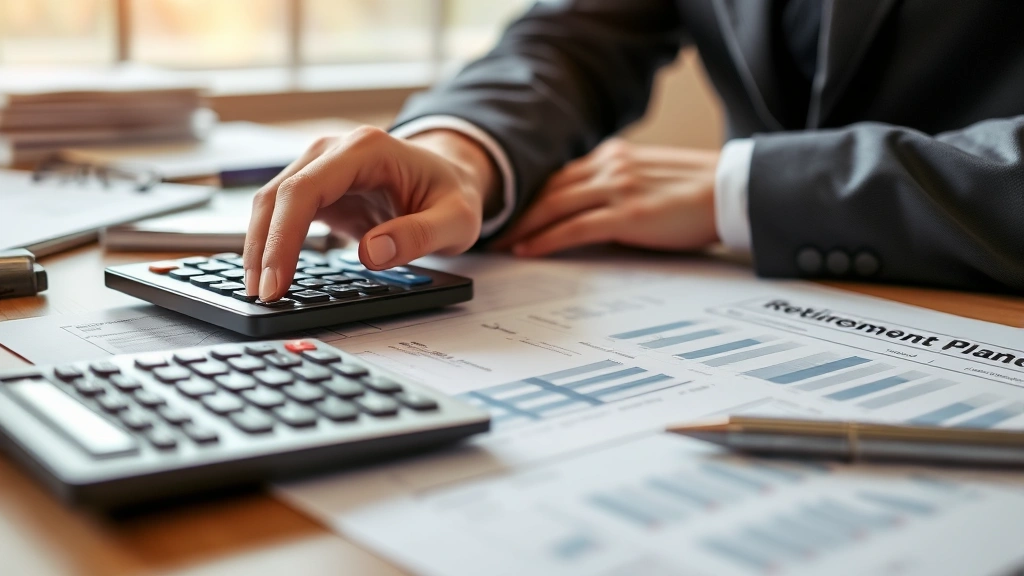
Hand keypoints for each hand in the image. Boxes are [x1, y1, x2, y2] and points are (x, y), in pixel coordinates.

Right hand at [243, 126, 498, 300]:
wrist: (451, 178)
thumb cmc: (453, 195)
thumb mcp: (456, 220)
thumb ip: (419, 235)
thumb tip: (372, 254)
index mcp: (366, 149)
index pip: (306, 190)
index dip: (284, 238)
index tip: (277, 281)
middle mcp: (334, 150)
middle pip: (277, 195)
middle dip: (263, 248)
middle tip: (263, 296)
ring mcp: (320, 165)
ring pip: (271, 203)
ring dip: (259, 246)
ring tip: (259, 291)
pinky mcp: (317, 187)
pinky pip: (281, 213)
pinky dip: (270, 242)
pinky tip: (268, 273)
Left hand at [493, 139, 719, 255]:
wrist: (733, 190)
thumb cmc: (697, 192)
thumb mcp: (648, 178)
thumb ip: (617, 187)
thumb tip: (588, 212)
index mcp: (614, 156)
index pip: (559, 177)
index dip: (531, 198)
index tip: (511, 215)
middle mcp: (610, 166)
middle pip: (549, 191)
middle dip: (518, 214)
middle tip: (494, 233)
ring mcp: (617, 188)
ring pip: (554, 207)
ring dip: (524, 228)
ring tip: (503, 246)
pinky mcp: (627, 214)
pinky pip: (575, 228)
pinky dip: (547, 239)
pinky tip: (528, 250)